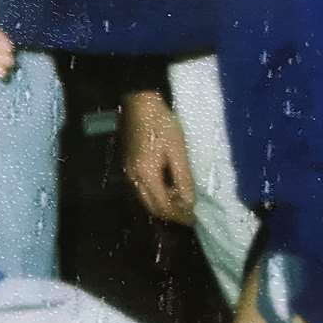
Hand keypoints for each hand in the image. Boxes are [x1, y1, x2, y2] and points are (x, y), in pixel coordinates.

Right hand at [121, 91, 195, 224]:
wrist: (140, 103)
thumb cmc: (162, 124)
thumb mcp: (178, 150)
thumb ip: (183, 178)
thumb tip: (189, 202)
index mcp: (146, 174)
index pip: (163, 206)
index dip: (180, 215)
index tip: (194, 218)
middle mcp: (134, 177)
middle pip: (151, 207)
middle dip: (170, 213)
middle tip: (189, 213)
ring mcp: (129, 171)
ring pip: (145, 199)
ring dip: (163, 204)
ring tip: (181, 200)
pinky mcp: (128, 164)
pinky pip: (141, 189)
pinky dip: (155, 194)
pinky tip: (167, 186)